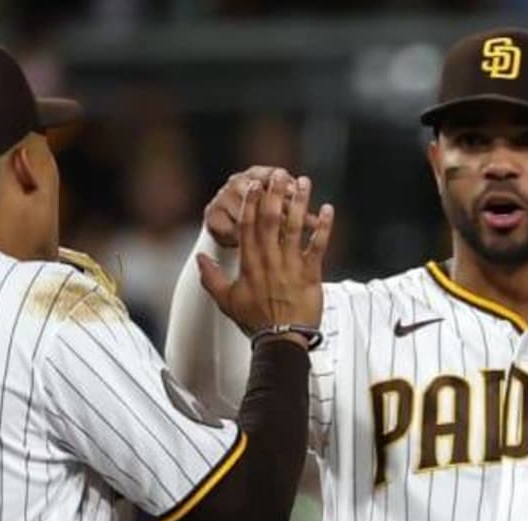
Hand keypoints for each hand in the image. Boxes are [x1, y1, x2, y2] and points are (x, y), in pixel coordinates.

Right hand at [198, 174, 334, 337]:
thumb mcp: (226, 300)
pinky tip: (328, 209)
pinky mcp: (311, 273)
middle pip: (271, 218)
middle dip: (275, 193)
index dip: (252, 202)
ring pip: (294, 226)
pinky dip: (324, 227)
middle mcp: (269, 259)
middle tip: (279, 173)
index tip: (254, 184)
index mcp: (249, 262)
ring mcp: (291, 265)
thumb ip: (210, 277)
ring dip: (299, 202)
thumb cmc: (255, 321)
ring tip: (304, 182)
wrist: (280, 340)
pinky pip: (318, 245)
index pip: (248, 225)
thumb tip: (198, 259)